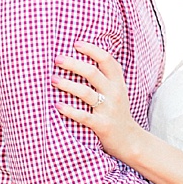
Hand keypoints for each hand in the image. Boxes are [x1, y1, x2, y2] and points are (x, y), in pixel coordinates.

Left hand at [53, 42, 142, 159]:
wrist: (129, 139)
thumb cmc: (117, 111)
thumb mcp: (117, 90)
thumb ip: (105, 76)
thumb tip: (83, 56)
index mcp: (117, 82)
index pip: (107, 60)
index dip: (91, 49)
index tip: (76, 44)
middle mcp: (114, 93)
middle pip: (92, 73)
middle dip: (73, 64)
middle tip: (57, 59)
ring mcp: (108, 109)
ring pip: (86, 93)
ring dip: (67, 85)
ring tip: (53, 79)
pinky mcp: (101, 125)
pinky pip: (83, 116)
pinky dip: (69, 110)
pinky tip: (57, 105)